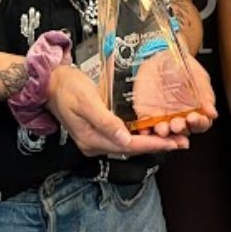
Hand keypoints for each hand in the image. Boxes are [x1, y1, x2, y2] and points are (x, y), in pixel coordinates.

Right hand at [46, 64, 187, 155]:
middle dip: (156, 145)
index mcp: (91, 139)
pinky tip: (151, 132)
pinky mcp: (97, 131)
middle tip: (182, 142)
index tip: (173, 143)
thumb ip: (105, 121)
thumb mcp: (86, 101)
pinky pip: (121, 137)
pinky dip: (138, 136)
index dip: (152, 145)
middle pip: (130, 148)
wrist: (48, 83)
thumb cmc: (67, 88)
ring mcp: (95, 139)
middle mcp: (94, 144)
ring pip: (127, 144)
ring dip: (150, 142)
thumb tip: (124, 139)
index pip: (128, 146)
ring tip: (173, 138)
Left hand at [144, 55, 218, 138]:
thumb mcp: (199, 78)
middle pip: (182, 131)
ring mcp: (163, 117)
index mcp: (196, 111)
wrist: (163, 56)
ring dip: (163, 133)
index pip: (200, 124)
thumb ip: (205, 96)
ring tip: (162, 129)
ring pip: (164, 131)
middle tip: (177, 124)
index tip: (195, 118)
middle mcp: (180, 117)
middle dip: (180, 129)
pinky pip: (145, 125)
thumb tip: (212, 113)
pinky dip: (144, 130)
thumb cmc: (183, 67)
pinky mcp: (146, 114)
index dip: (199, 123)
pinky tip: (145, 129)